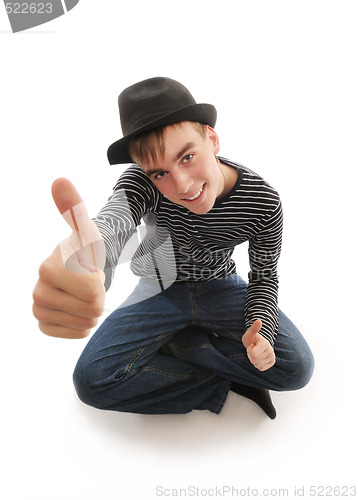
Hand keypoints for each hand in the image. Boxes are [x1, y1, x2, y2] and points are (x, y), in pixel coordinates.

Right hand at [32, 178, 105, 338]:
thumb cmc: (85, 250)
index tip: (90, 270)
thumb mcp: (86, 229)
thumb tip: (59, 180)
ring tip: (83, 294)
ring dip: (92, 310)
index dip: (101, 281)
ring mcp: (38, 309)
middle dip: (98, 297)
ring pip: (83, 323)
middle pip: (90, 310)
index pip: (93, 291)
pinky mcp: (43, 324)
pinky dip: (82, 325)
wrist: (79, 269)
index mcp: (47, 268)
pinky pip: (73, 333)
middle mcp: (38, 290)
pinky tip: (77, 309)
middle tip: (89, 283)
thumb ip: (74, 207)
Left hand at [242, 319, 275, 370]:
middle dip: (251, 355)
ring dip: (253, 360)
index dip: (249, 350)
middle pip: (254, 360)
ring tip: (256, 353)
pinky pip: (261, 368)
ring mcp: (272, 357)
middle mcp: (271, 351)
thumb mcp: (250, 333)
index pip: (252, 353)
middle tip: (254, 349)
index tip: (252, 345)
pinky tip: (259, 357)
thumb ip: (254, 328)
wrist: (258, 343)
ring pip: (257, 365)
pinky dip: (257, 364)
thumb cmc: (252, 338)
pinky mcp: (272, 362)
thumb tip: (259, 321)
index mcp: (265, 343)